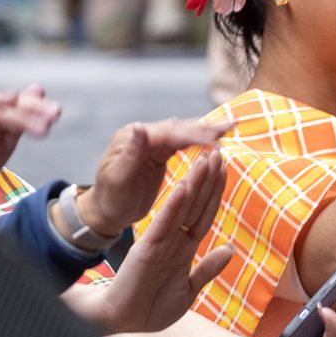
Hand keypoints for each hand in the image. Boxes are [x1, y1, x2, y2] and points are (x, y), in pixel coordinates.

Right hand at [72, 150, 236, 335]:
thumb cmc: (151, 308)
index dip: (215, 192)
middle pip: (196, 204)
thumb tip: (230, 249)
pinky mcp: (147, 247)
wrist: (121, 321)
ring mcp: (160, 241)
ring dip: (194, 182)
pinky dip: (174, 205)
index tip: (225, 168)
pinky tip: (183, 186)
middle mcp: (173, 239)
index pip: (204, 214)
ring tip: (205, 158)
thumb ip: (208, 268)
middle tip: (217, 150)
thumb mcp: (189, 290)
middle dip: (208, 179)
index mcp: (184, 248)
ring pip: (182, 207)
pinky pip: (163, 223)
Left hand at [81, 116, 233, 235]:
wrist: (105, 210)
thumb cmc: (110, 199)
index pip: (165, 133)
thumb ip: (130, 154)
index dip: (189, 133)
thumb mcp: (117, 179)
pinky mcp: (159, 152)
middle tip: (229, 126)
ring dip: (205, 131)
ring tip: (229, 127)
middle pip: (177, 128)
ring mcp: (151, 142)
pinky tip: (215, 140)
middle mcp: (142, 135)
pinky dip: (199, 140)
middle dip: (203, 128)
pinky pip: (182, 143)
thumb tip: (138, 126)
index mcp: (130, 138)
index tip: (212, 135)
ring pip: (182, 133)